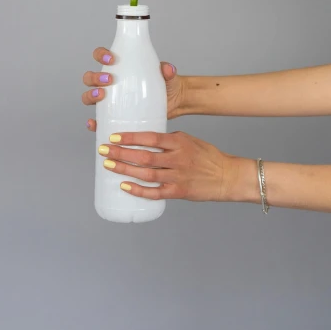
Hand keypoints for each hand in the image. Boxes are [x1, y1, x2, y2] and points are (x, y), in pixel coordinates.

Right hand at [82, 47, 186, 131]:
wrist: (173, 102)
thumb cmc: (166, 83)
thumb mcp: (168, 75)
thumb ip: (168, 70)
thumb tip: (168, 69)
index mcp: (119, 67)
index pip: (101, 56)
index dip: (101, 54)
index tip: (111, 58)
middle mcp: (110, 83)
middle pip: (90, 77)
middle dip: (95, 77)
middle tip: (109, 79)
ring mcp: (110, 100)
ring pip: (89, 96)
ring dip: (91, 95)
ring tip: (102, 95)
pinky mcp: (113, 116)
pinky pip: (97, 119)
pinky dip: (93, 122)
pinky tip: (93, 123)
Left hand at [97, 130, 252, 201]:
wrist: (226, 176)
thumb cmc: (207, 156)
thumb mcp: (189, 140)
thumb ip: (169, 141)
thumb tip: (145, 141)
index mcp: (179, 142)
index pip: (150, 137)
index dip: (131, 137)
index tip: (114, 136)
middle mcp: (177, 159)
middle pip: (144, 156)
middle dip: (121, 153)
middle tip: (104, 150)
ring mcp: (177, 176)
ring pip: (146, 174)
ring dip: (125, 170)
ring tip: (109, 166)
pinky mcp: (178, 192)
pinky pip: (155, 192)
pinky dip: (138, 190)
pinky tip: (124, 186)